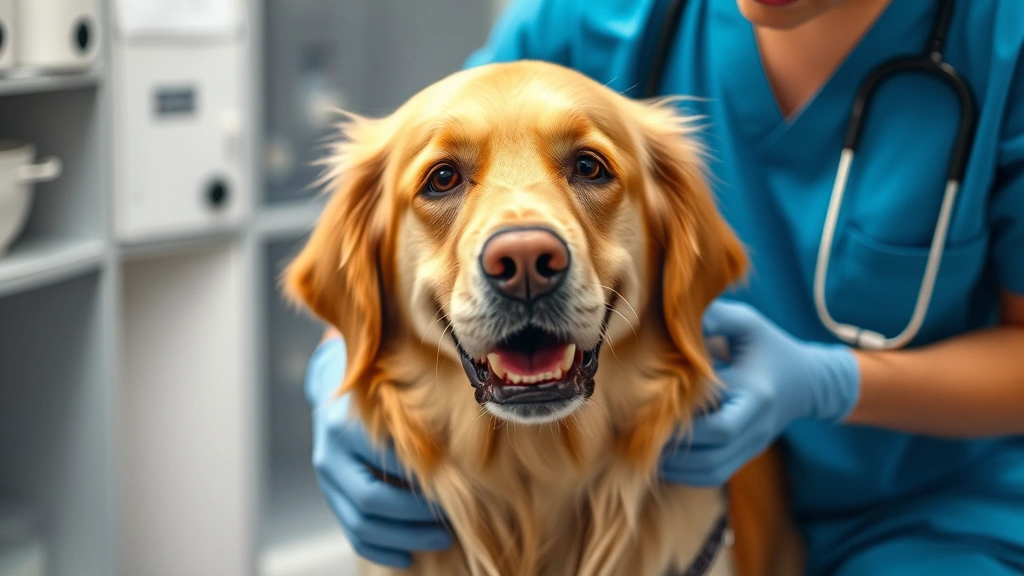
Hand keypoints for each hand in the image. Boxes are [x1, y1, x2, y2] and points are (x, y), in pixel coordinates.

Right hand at [307, 337, 452, 566]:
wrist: (341, 387)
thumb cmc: (380, 392)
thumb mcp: (396, 400)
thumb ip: (415, 428)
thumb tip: (455, 464)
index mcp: (346, 428)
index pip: (384, 464)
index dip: (419, 484)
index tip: (452, 492)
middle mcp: (330, 457)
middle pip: (369, 501)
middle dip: (413, 519)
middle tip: (448, 526)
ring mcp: (327, 481)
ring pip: (360, 524)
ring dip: (402, 539)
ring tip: (439, 539)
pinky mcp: (332, 498)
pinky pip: (352, 534)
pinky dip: (380, 549)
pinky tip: (407, 555)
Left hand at [660, 300, 859, 486]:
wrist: (806, 381)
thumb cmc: (770, 347)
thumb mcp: (748, 324)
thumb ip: (717, 318)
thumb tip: (677, 315)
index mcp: (756, 397)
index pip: (721, 428)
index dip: (685, 429)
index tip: (652, 415)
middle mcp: (756, 429)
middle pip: (711, 458)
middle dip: (671, 453)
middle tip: (635, 435)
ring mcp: (752, 447)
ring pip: (709, 473)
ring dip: (675, 467)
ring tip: (642, 448)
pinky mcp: (745, 456)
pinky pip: (712, 475)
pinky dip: (686, 473)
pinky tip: (662, 456)